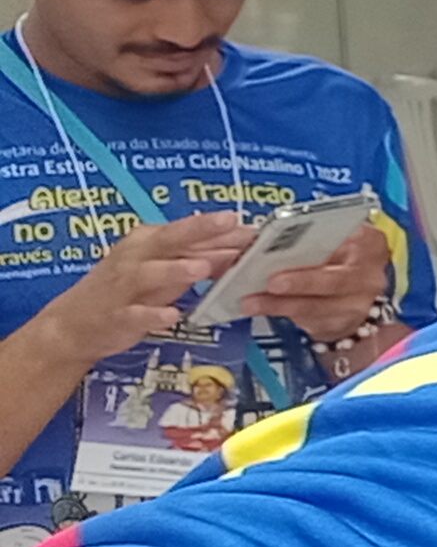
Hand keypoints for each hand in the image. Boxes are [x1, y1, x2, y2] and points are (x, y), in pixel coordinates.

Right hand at [26, 215, 253, 371]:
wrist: (75, 323)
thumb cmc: (127, 290)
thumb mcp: (165, 270)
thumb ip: (200, 257)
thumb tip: (239, 245)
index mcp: (147, 242)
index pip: (186, 230)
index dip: (218, 226)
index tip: (250, 224)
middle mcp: (134, 258)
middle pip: (168, 240)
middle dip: (198, 230)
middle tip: (229, 222)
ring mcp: (122, 287)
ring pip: (149, 274)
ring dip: (175, 269)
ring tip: (202, 267)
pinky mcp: (116, 316)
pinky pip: (136, 314)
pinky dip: (153, 314)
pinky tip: (171, 314)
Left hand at [253, 226, 391, 342]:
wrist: (356, 286)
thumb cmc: (337, 255)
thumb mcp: (335, 237)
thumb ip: (311, 236)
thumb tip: (265, 238)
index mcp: (368, 244)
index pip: (349, 242)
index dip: (323, 246)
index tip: (292, 246)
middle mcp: (368, 276)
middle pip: (335, 281)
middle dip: (300, 282)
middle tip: (272, 282)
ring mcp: (358, 304)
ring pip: (319, 308)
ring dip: (282, 305)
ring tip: (252, 301)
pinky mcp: (342, 325)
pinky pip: (313, 324)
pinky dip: (286, 316)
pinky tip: (264, 310)